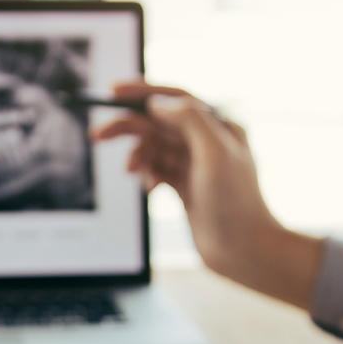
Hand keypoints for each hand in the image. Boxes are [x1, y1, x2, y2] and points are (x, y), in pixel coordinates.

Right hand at [91, 81, 321, 307]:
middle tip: (98, 135)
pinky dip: (147, 174)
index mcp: (219, 124)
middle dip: (128, 126)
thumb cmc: (236, 204)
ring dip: (138, 156)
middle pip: (159, 122)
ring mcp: (196, 165)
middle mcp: (207, 141)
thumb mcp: (215, 153)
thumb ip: (189, 120)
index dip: (142, 93)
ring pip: (155, 148)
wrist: (244, 250)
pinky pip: (157, 170)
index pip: (175, 98)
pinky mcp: (186, 186)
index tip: (113, 93)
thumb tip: (158, 103)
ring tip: (130, 172)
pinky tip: (149, 188)